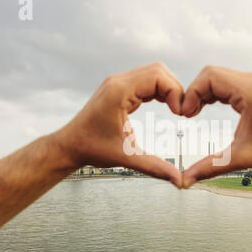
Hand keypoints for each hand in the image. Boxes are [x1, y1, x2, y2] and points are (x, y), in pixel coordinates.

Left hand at [53, 62, 183, 186]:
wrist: (70, 145)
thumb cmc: (92, 149)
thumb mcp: (127, 158)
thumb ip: (155, 167)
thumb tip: (179, 180)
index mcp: (119, 92)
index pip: (157, 77)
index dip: (175, 92)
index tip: (179, 113)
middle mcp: (118, 82)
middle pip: (158, 71)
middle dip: (175, 89)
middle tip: (181, 111)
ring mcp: (118, 83)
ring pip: (153, 73)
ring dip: (168, 88)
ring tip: (175, 109)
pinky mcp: (119, 88)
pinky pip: (145, 80)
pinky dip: (159, 90)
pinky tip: (165, 104)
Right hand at [181, 66, 251, 187]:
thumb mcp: (242, 158)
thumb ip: (210, 167)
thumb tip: (186, 179)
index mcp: (250, 92)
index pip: (210, 77)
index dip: (191, 93)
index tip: (185, 114)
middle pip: (212, 74)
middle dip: (195, 92)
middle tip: (187, 115)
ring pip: (219, 77)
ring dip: (204, 92)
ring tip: (194, 112)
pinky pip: (228, 83)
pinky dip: (214, 93)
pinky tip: (207, 107)